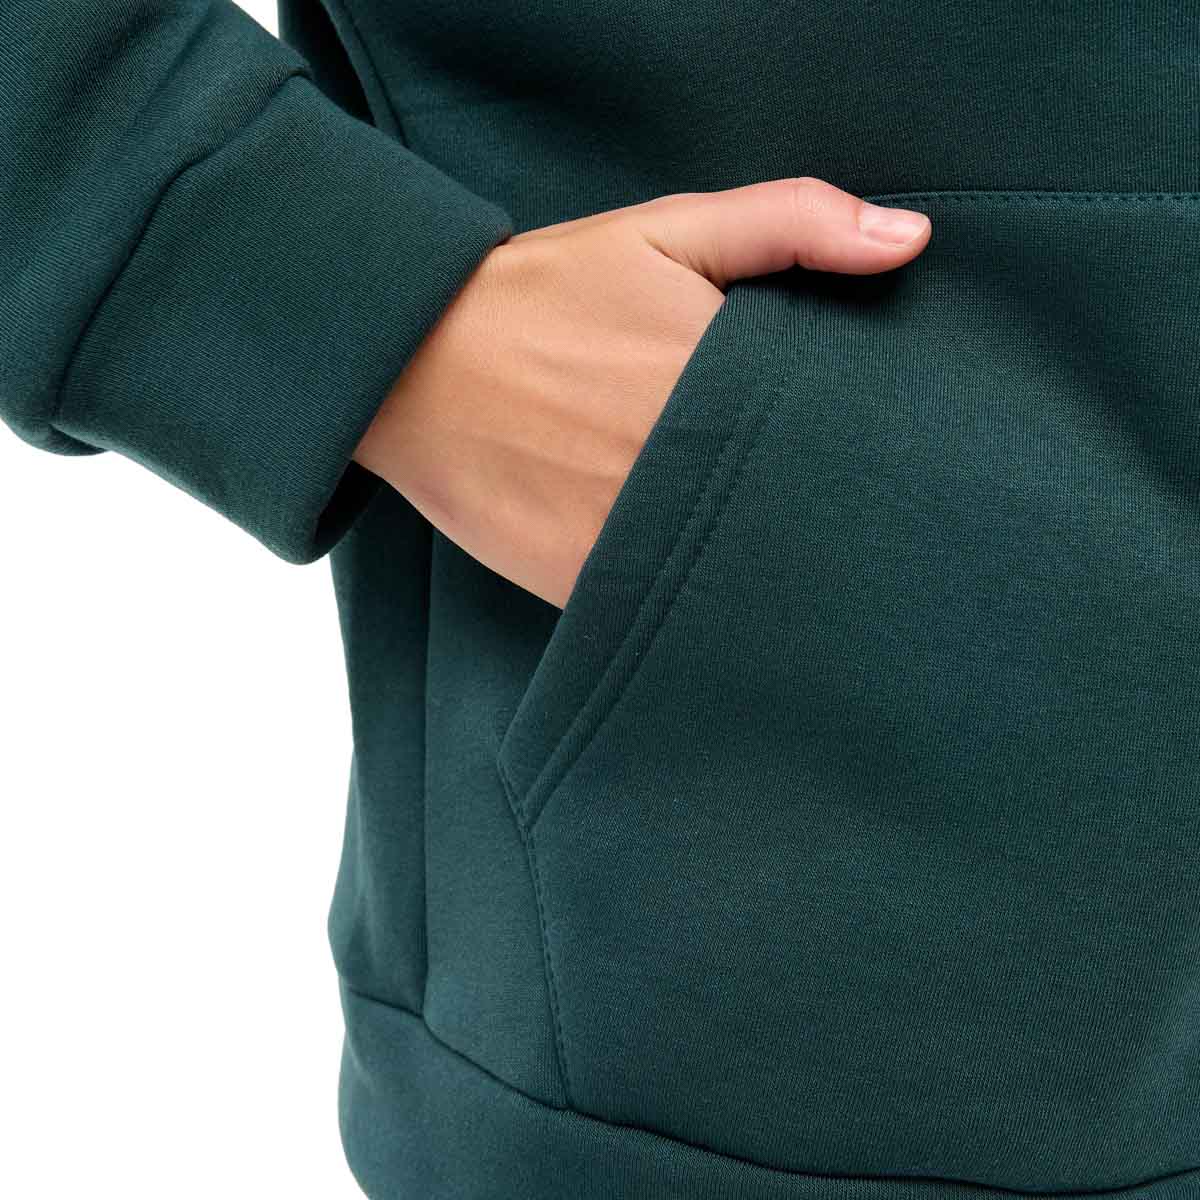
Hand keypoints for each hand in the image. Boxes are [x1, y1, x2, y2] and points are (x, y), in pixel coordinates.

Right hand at [353, 176, 931, 608]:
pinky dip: (693, 603)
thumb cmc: (541, 293)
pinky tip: (706, 580)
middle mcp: (676, 473)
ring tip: (789, 558)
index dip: (872, 457)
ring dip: (766, 569)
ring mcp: (625, 540)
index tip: (894, 460)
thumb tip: (911, 239)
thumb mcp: (666, 231)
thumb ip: (794, 223)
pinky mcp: (580, 584)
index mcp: (715, 385)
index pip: (835, 441)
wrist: (410, 360)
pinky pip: (662, 611)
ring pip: (735, 577)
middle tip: (860, 521)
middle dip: (828, 519)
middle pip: (793, 518)